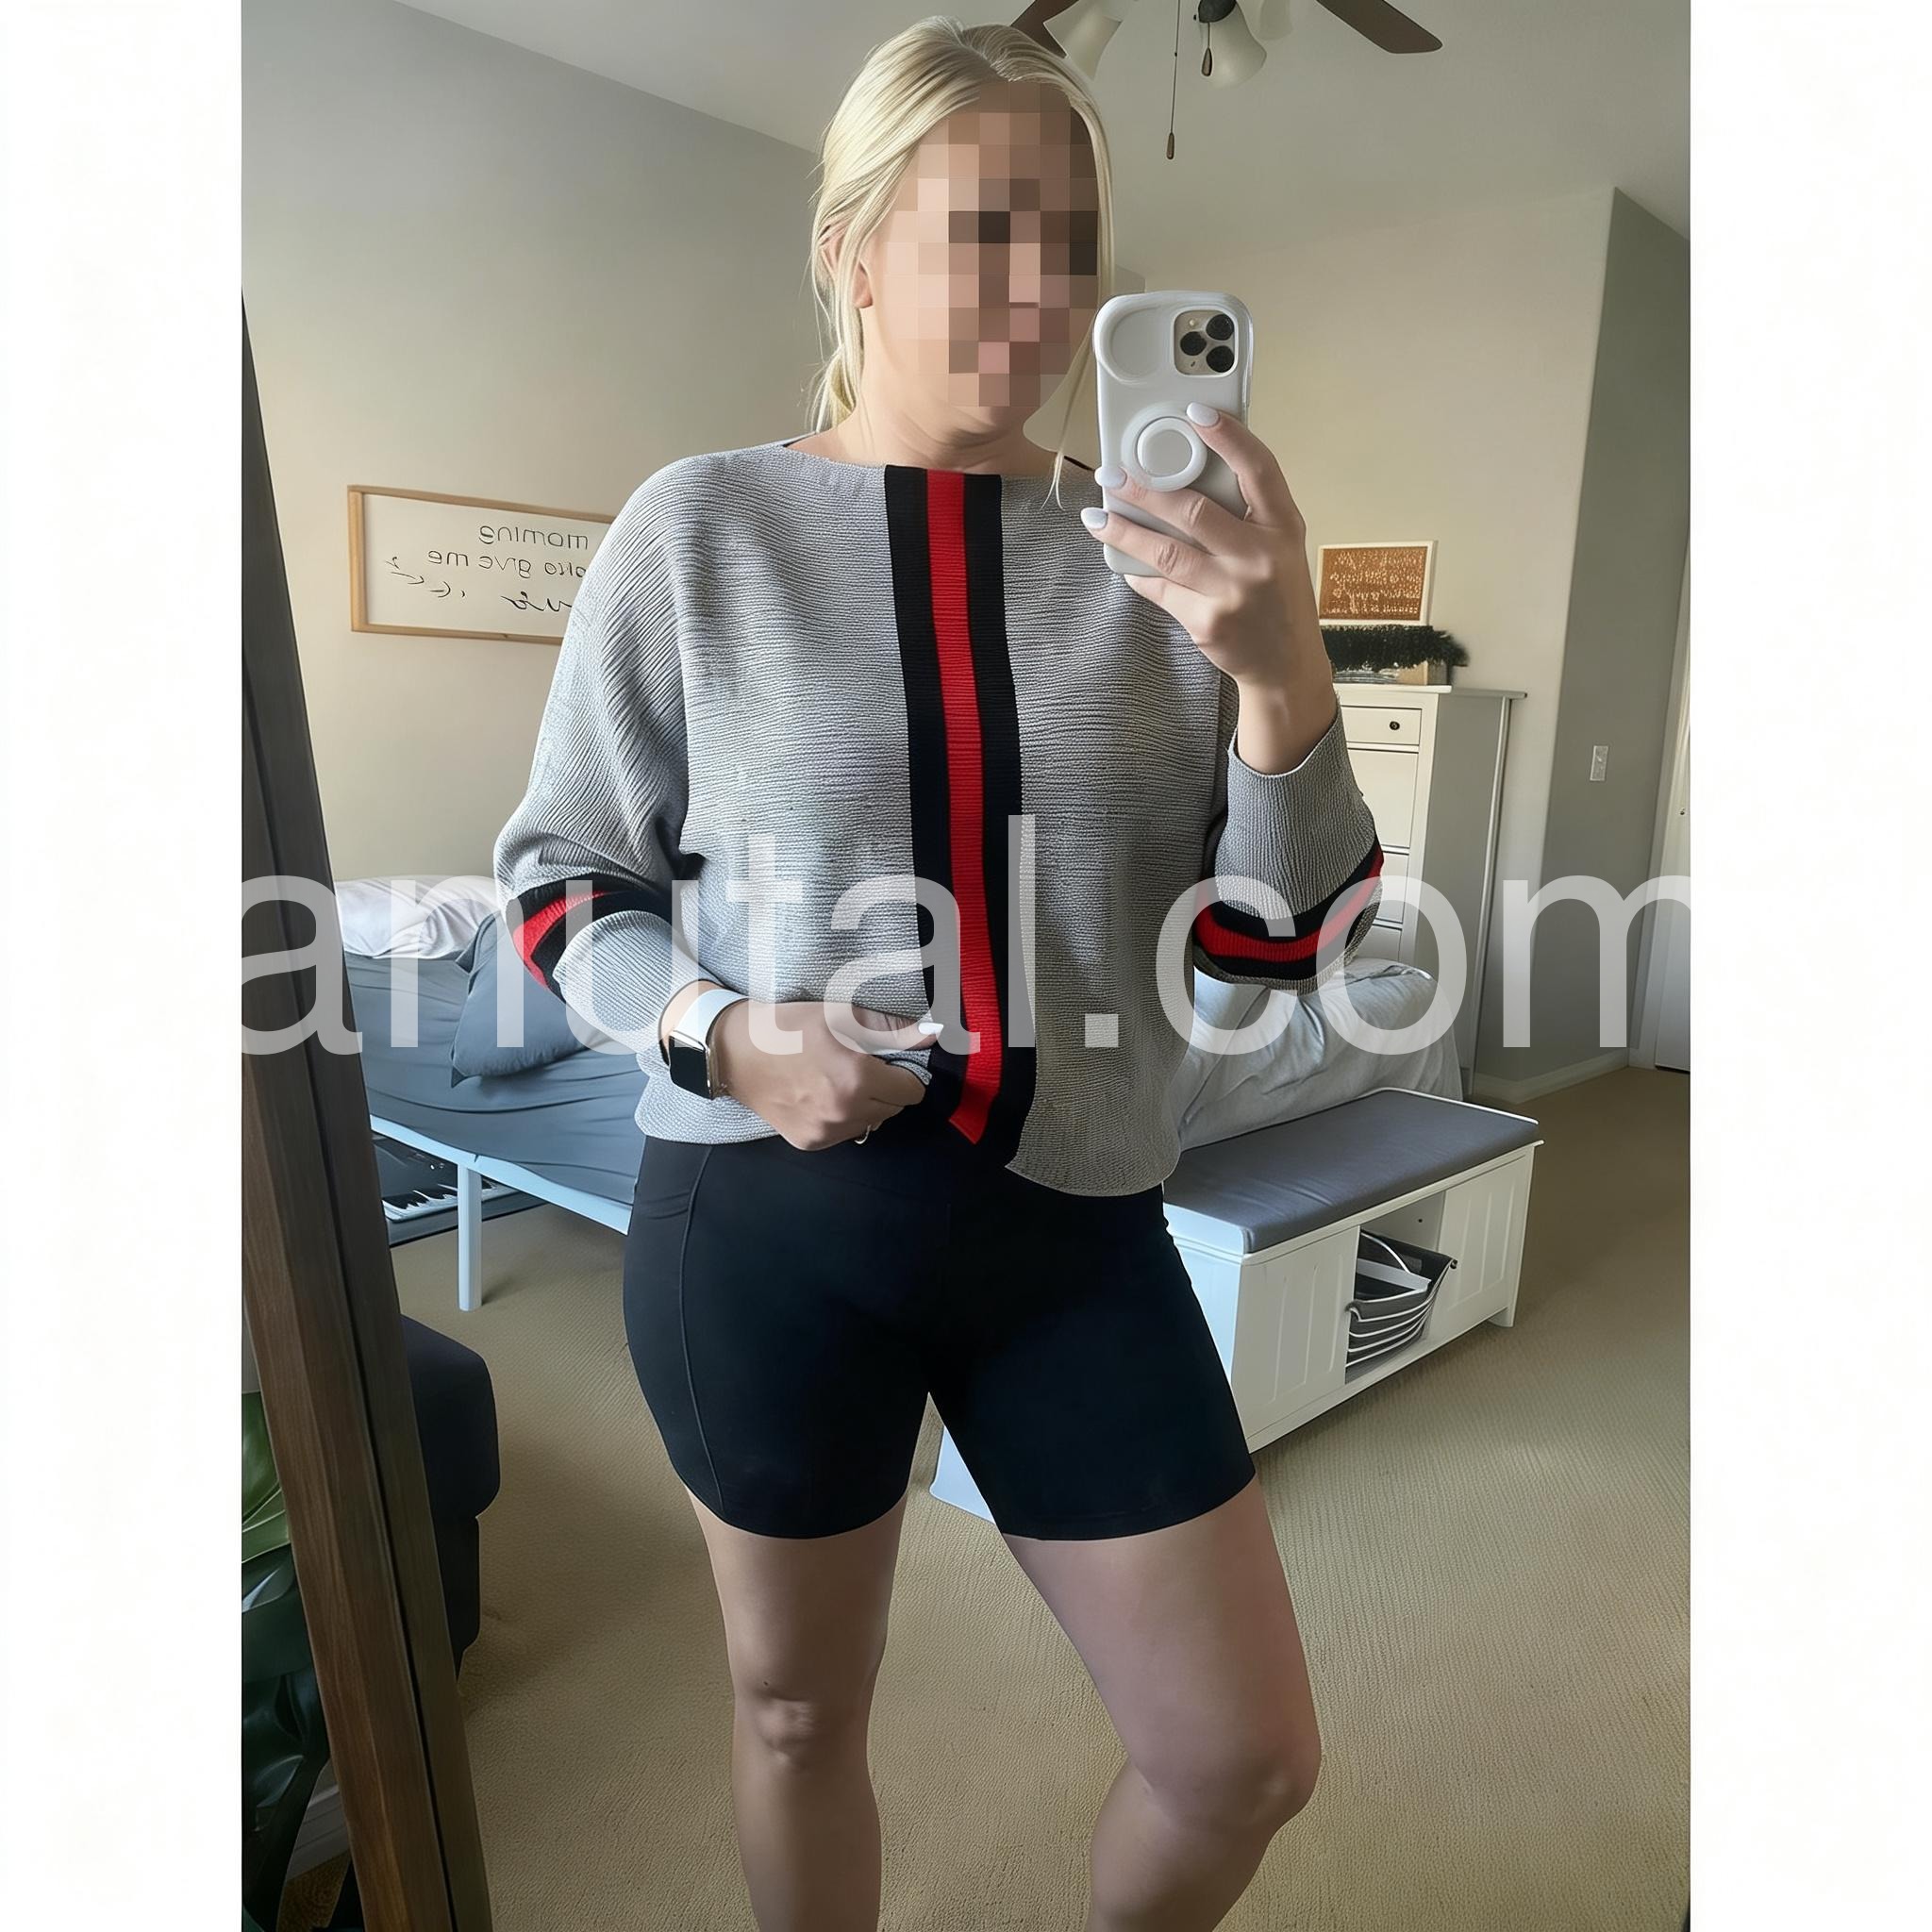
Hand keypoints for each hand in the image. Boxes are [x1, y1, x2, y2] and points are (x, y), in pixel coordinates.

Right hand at [711, 999, 932, 1150]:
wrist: (735, 1052)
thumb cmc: (790, 1026)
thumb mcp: (842, 1016)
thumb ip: (891, 1029)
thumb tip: (932, 1034)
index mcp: (858, 1078)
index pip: (911, 1091)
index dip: (905, 1074)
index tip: (889, 1062)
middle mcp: (845, 1112)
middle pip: (894, 1109)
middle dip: (886, 1089)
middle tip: (861, 1067)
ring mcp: (826, 1132)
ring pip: (870, 1123)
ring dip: (866, 1106)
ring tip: (838, 1081)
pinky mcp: (809, 1142)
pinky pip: (844, 1133)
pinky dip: (842, 1118)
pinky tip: (821, 1096)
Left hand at [1083, 407, 1323, 690]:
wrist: (1285, 664)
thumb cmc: (1278, 595)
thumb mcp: (1281, 547)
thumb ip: (1249, 512)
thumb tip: (1190, 472)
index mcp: (1283, 528)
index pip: (1259, 469)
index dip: (1228, 437)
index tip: (1195, 412)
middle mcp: (1260, 557)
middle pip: (1195, 511)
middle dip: (1145, 490)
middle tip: (1111, 474)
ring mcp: (1232, 592)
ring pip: (1166, 552)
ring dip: (1124, 531)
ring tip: (1096, 517)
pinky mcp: (1207, 622)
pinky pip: (1160, 589)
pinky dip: (1137, 573)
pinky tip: (1121, 560)